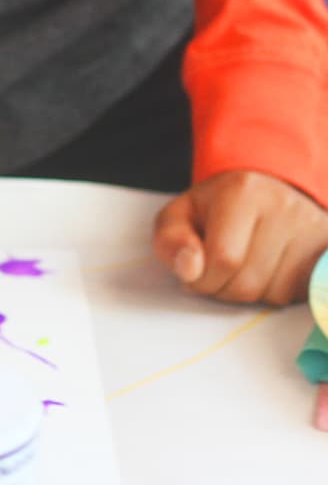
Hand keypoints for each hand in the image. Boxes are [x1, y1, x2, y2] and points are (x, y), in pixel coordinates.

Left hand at [153, 170, 327, 304]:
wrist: (265, 189)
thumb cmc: (216, 207)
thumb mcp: (180, 215)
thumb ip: (171, 241)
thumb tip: (189, 269)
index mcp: (242, 192)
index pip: (223, 259)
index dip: (202, 279)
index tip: (194, 272)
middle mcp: (284, 207)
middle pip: (249, 282)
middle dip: (222, 289)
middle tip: (214, 272)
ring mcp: (313, 228)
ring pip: (274, 294)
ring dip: (249, 293)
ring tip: (240, 267)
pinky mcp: (327, 247)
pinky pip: (298, 295)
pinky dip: (275, 292)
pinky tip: (265, 272)